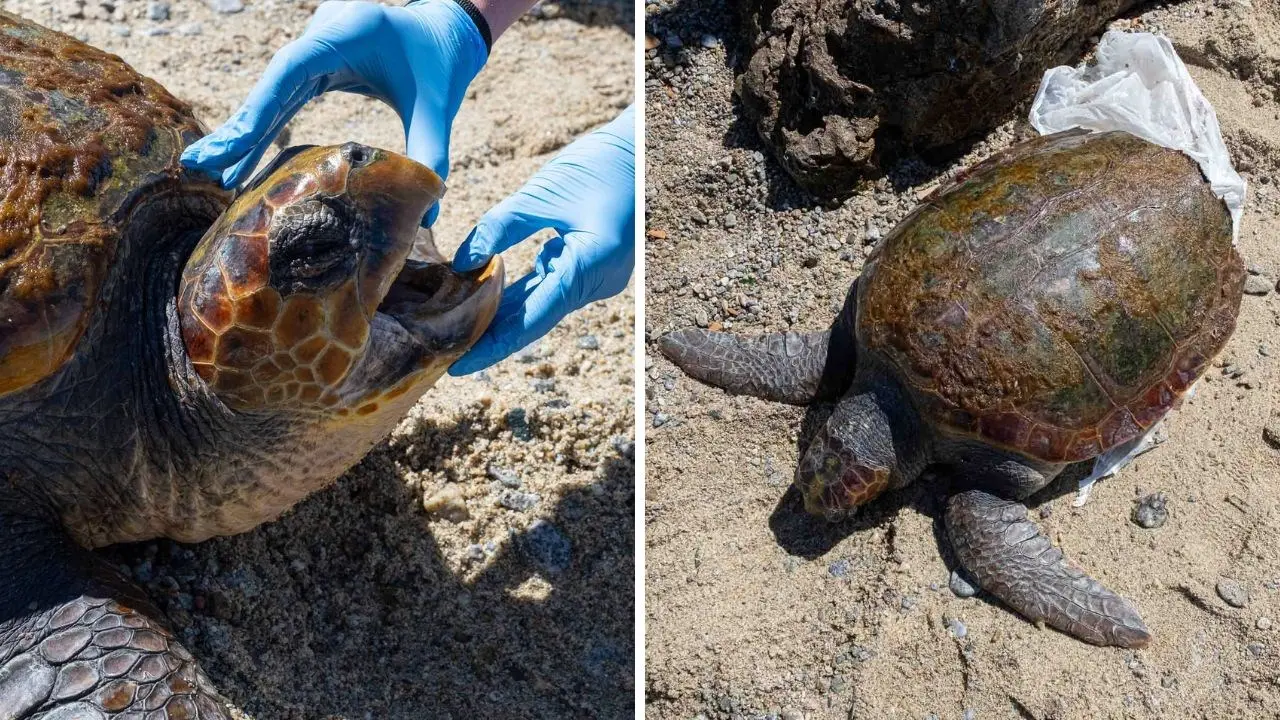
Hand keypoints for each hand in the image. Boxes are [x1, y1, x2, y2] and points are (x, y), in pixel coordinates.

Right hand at [179, 0, 489, 225]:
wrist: (444, 33)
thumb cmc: (441, 65)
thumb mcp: (438, 106)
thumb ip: (432, 151)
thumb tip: (428, 211)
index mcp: (348, 31)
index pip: (292, 69)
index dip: (260, 108)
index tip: (234, 144)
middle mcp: (322, 34)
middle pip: (271, 83)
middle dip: (238, 126)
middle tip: (198, 165)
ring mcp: (315, 47)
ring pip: (272, 92)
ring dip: (246, 132)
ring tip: (214, 172)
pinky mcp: (316, 63)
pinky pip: (285, 96)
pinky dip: (266, 126)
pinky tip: (244, 159)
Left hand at [448, 104, 635, 374]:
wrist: (642, 148)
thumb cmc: (601, 164)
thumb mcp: (543, 192)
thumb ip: (500, 227)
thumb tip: (460, 263)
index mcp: (591, 266)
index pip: (534, 317)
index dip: (495, 345)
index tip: (460, 366)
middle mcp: (599, 282)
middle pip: (536, 318)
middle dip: (492, 336)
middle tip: (445, 353)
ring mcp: (598, 277)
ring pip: (542, 306)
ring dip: (504, 317)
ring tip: (457, 334)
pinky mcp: (592, 267)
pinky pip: (552, 289)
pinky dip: (520, 295)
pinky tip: (486, 304)